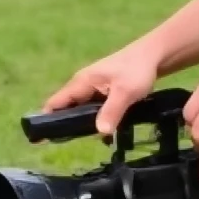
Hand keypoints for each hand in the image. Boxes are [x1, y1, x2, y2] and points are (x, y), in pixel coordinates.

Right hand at [43, 42, 159, 134]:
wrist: (155, 55)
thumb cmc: (137, 70)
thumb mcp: (125, 92)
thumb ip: (112, 111)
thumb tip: (100, 132)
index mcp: (81, 82)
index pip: (55, 103)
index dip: (46, 120)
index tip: (43, 140)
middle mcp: (83, 85)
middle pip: (68, 109)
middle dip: (69, 126)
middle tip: (78, 143)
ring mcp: (95, 88)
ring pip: (84, 110)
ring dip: (88, 124)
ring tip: (99, 139)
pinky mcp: (106, 92)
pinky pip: (96, 108)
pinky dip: (100, 119)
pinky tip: (110, 131)